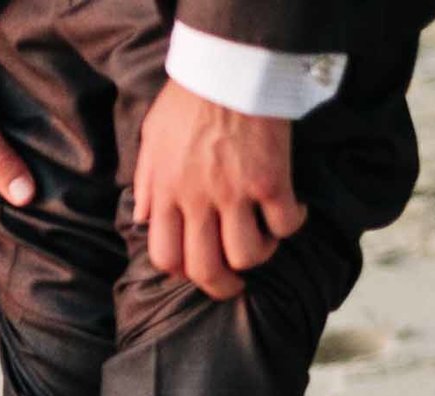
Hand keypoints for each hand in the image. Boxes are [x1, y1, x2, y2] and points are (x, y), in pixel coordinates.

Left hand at [133, 81, 303, 299]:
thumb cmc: (188, 101)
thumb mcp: (151, 142)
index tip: (197, 267)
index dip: (181, 270)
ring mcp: (234, 194)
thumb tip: (139, 218)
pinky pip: (285, 223)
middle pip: (204, 269)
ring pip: (248, 255)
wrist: (228, 69)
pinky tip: (295, 212)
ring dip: (260, 256)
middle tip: (235, 285)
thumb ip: (144, 184)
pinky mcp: (271, 180)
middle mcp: (196, 202)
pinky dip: (293, 225)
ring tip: (267, 241)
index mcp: (164, 195)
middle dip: (221, 287)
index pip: (164, 257)